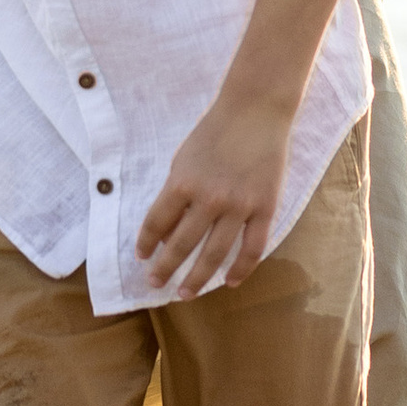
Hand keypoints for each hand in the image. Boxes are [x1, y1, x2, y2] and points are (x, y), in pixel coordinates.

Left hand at [137, 99, 291, 295]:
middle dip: (165, 268)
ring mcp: (238, 206)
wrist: (255, 112)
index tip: (141, 257)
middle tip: (155, 284)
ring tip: (185, 293)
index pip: (156, 223)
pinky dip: (241, 269)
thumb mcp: (184, 158)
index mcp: (182, 183)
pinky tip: (228, 282)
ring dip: (197, 278)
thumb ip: (176, 192)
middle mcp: (208, 198)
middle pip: (181, 245)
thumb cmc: (214, 132)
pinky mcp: (264, 208)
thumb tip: (167, 230)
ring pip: (215, 254)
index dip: (146, 243)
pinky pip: (252, 248)